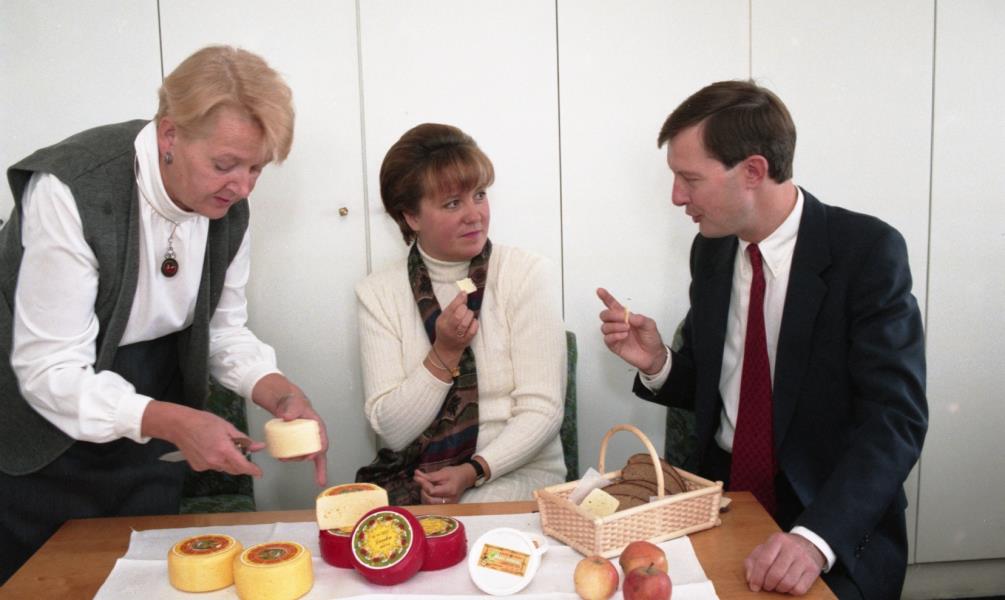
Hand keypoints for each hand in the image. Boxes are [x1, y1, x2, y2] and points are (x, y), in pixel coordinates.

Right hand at [142, 401, 264, 476]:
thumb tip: (258, 446)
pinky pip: (212, 466)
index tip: (259, 473)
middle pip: (234, 469)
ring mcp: (205, 465)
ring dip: (228, 461)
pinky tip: (210, 449)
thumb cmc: (204, 422)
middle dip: (241, 464)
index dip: (252, 470)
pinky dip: (216, 461)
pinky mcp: (198, 467)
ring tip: (220, 445)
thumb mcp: (227, 427)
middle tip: (240, 451)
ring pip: (223, 468)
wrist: (180, 426)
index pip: (242, 465)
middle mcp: (215, 460)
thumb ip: (243, 439)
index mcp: (224, 449)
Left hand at [252, 374, 329, 486]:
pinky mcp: (297, 441)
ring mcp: (305, 439)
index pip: (323, 442)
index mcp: (318, 427)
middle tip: (294, 459)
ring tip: (284, 458)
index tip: (310, 456)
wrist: (287, 403)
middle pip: (314, 452)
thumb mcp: (295, 404)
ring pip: (305, 454)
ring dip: (296, 459)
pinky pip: (299, 453)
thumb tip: (287, 417)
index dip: (319, 451)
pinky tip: (284, 460)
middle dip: (306, 459)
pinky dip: (294, 459)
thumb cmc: (295, 403)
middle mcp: (313, 435)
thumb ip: (292, 409)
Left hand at [413, 464, 475, 503]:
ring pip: (429, 504)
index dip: (423, 484)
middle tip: (423, 481)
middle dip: (423, 490)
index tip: (417, 477)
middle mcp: (449, 501)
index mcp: (450, 491)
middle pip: (429, 500)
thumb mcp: (443, 472)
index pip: (432, 491)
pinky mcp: (444, 507)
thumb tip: (416, 475)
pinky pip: (431, 505)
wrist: (464, 478)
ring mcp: (447, 505)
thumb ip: (429, 476)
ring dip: (424, 494)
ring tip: (427, 485)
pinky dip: (427, 498)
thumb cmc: (455, 474)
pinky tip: (429, 490)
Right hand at [434, 292, 478, 353]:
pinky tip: (472, 322)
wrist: (447, 348)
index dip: (459, 300)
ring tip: (467, 315)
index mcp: (442, 322)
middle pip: (458, 315)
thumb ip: (451, 308)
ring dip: (469, 315)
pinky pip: (473, 329)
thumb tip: (463, 295)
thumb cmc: (445, 330)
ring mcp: (458, 336)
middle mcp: (449, 329)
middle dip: (464, 308)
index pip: (451, 309)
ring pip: (466, 322)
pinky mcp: (467, 340)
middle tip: (464, 308)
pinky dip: (474, 323)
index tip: (464, 293)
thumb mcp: (443, 318)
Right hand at [596, 287, 666, 373]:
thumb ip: (640, 319)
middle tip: (623, 319)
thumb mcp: (650, 324)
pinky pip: (607, 338)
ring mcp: (615, 334)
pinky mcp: (614, 345)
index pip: (613, 305)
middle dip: (612, 315)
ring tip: (627, 329)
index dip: (606, 297)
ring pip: (604, 326)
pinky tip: (623, 336)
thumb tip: (628, 316)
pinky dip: (614, 335)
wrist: (653, 355)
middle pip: (605, 315)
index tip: (600, 290)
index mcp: (625, 316)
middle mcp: (618, 324)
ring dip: (615, 326)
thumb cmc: (651, 338)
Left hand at [744, 532, 825, 595]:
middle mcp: (792, 548)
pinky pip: (800, 589)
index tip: (754, 586)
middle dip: (768, 584)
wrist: (808, 543)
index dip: (757, 577)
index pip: (764, 561)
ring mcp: (804, 559)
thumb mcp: (765, 549)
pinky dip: (791, 591)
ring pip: (788, 583)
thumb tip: (750, 579)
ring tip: (777, 585)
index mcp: (778, 540)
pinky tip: (788, 586)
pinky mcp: (813, 570)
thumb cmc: (782, 549)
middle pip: (776, 574)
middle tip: (766, 586)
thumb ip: (753, 561)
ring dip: (779, 589)